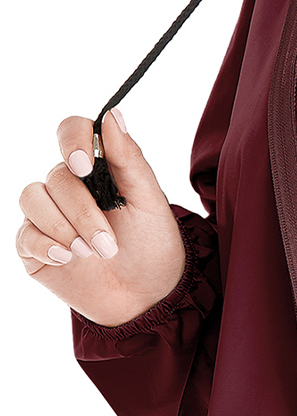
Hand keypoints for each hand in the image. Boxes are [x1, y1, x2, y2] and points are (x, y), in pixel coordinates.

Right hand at [16, 110, 186, 326]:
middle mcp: (68, 188)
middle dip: (83, 213)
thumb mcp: (150, 203)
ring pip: (32, 199)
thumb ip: (130, 159)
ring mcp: (48, 216)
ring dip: (64, 228)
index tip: (84, 166)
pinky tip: (69, 259)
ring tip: (92, 253)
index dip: (72, 141)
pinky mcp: (34, 247)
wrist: (148, 299)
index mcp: (97, 169)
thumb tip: (112, 115)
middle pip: (56, 177)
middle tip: (109, 245)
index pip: (71, 132)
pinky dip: (45, 245)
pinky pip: (24, 234)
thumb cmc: (153, 247)